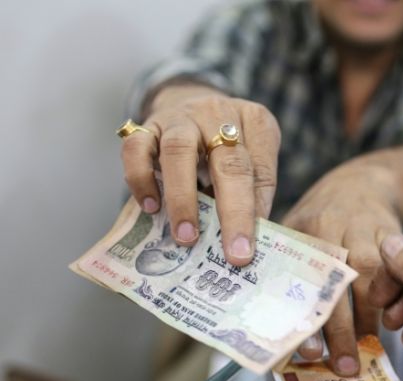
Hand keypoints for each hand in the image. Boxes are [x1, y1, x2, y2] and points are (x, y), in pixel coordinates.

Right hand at [121, 83, 280, 265]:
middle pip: (229, 163)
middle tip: (231, 252)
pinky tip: (151, 208)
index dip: (255, 211)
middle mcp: (219, 114)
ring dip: (183, 199)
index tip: (248, 249)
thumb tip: (248, 240)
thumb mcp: (252, 156)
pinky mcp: (145, 125)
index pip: (261, 169)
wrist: (189, 100)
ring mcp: (180, 117)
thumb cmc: (227, 142)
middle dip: (232, 212)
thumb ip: (254, 191)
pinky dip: (141, 180)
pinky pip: (136, 148)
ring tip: (186, 236)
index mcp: (255, 121)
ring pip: (178, 152)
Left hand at [282, 165, 401, 376]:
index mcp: (305, 232)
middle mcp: (337, 230)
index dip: (307, 317)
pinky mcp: (396, 237)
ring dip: (372, 318)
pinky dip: (397, 301)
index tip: (308, 352)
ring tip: (368, 349)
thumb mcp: (292, 227)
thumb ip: (277, 264)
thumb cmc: (319, 215)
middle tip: (345, 366)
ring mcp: (369, 233)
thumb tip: (257, 320)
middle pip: (340, 285)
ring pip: (373, 281)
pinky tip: (392, 323)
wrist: (362, 183)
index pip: (303, 281)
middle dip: (343, 330)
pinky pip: (399, 274)